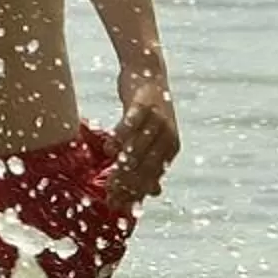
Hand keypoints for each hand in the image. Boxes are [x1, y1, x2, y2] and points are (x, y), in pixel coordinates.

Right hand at [105, 70, 178, 206]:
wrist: (148, 72)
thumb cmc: (148, 110)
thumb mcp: (154, 138)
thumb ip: (152, 164)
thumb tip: (153, 194)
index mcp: (170, 148)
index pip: (152, 177)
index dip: (134, 193)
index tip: (117, 205)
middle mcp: (167, 136)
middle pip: (145, 167)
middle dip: (127, 185)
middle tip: (109, 197)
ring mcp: (157, 120)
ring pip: (138, 148)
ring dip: (122, 165)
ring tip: (107, 177)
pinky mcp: (145, 104)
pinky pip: (131, 123)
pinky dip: (120, 136)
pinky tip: (108, 148)